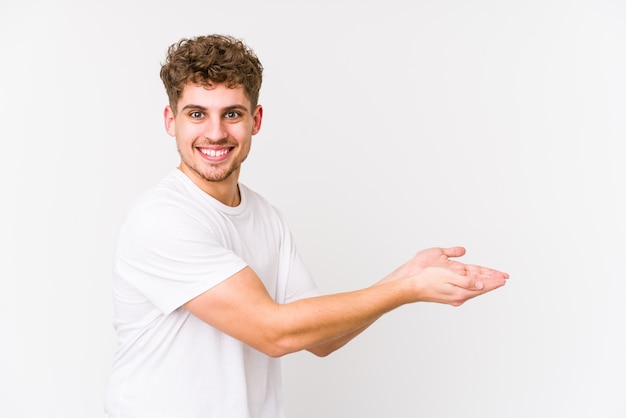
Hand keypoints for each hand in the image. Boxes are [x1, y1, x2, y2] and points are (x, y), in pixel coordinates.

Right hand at [383, 247, 508, 305]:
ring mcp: (454, 297)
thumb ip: (466, 280)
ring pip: (474, 290)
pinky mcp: (449, 296)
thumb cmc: (428, 280)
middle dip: (492, 283)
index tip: (504, 279)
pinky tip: (476, 287)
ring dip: (484, 285)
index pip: (482, 286)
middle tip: (503, 280)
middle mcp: (459, 296)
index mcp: (461, 291)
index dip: (493, 281)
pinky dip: (475, 287)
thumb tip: (481, 284)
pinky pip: (467, 291)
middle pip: (480, 289)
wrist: (413, 288)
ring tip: (493, 282)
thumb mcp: (448, 276)